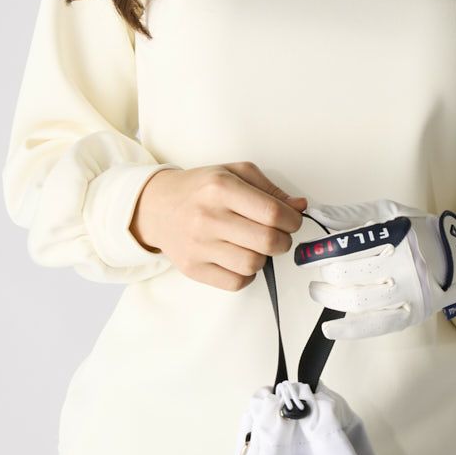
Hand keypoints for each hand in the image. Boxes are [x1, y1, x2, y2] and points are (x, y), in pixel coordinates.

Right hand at [133, 162, 307, 291]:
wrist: (156, 206)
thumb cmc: (199, 189)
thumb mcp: (234, 173)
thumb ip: (269, 189)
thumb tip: (299, 206)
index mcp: (221, 187)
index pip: (272, 212)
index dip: (292, 220)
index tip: (293, 220)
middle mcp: (208, 217)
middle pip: (267, 241)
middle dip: (283, 240)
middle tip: (279, 235)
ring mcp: (199, 245)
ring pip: (254, 264)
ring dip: (264, 257)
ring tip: (255, 245)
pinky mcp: (193, 268)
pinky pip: (236, 282)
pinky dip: (246, 273)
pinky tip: (239, 257)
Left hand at [296, 198, 455, 340]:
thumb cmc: (418, 231)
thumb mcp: (388, 213)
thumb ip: (351, 215)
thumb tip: (318, 215)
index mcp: (395, 236)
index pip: (347, 246)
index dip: (320, 252)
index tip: (305, 255)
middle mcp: (402, 264)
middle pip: (349, 274)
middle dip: (324, 275)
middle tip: (314, 274)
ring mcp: (407, 292)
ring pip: (358, 300)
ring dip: (330, 298)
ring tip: (317, 291)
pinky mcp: (410, 314)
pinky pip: (376, 325)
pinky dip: (350, 330)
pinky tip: (330, 329)